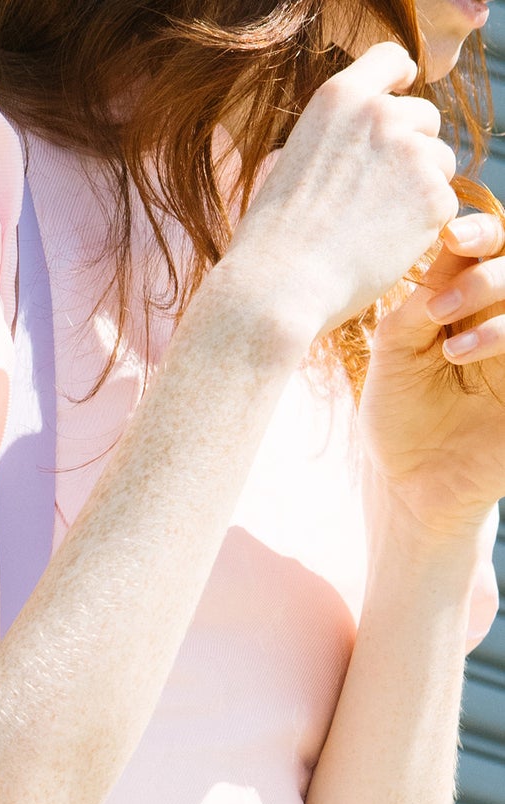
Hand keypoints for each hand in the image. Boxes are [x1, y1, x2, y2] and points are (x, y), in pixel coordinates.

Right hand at [226, 41, 457, 344]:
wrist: (278, 289)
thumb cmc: (273, 241)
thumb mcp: (292, 162)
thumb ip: (339, 138)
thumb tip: (372, 144)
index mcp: (338, 99)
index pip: (390, 59)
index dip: (401, 77)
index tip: (403, 90)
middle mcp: (380, 114)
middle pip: (425, 116)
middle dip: (411, 149)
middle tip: (374, 198)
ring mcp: (411, 152)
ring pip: (439, 162)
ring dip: (417, 190)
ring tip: (370, 227)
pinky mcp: (433, 195)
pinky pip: (443, 204)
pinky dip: (421, 228)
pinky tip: (381, 247)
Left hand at [360, 209, 504, 535]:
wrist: (411, 486)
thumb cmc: (398, 417)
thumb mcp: (395, 355)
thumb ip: (419, 305)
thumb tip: (447, 248)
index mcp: (468, 300)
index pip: (489, 247)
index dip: (479, 232)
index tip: (452, 237)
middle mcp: (503, 318)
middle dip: (485, 277)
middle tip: (438, 311)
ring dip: (498, 317)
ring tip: (451, 352)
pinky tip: (469, 358)